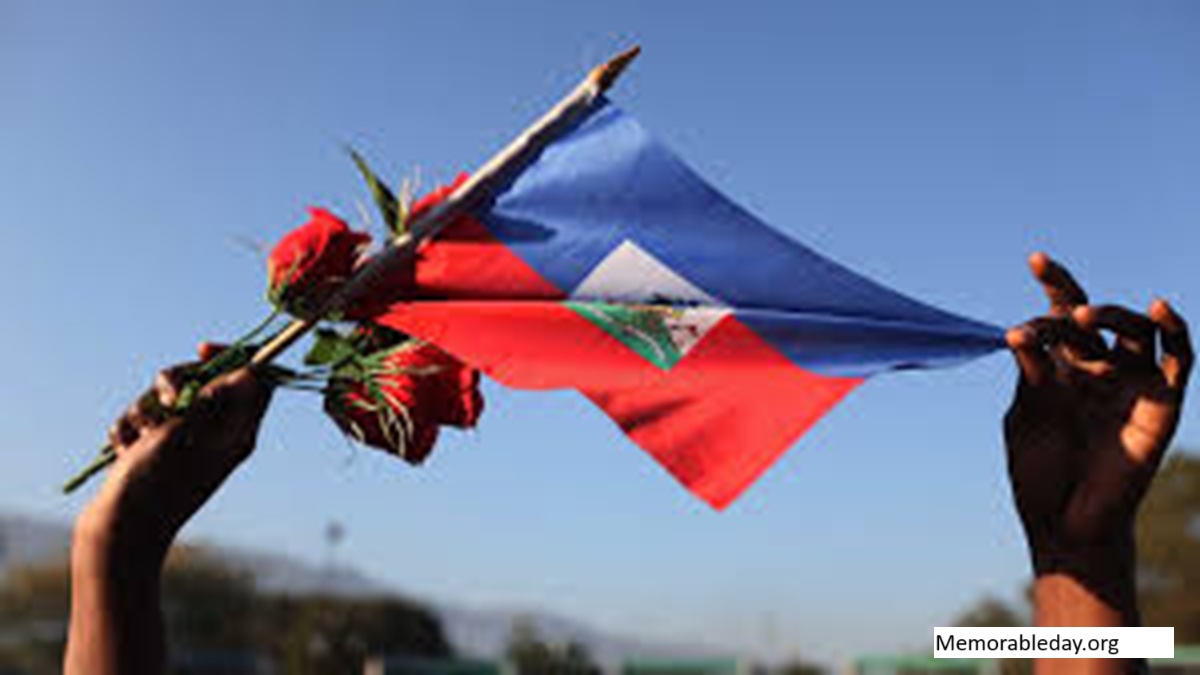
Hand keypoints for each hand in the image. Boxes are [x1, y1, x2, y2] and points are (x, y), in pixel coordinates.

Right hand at [77, 344, 274, 563]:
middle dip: (175, 381)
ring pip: (164, 394)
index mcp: (238, 432)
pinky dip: (129, 430)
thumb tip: (251, 371)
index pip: (254, 381)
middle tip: (168, 401)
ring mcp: (181, 438)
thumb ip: (218, 399)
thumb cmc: (162, 486)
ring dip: (145, 409)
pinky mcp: (151, 445)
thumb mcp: (194, 435)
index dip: (233, 357)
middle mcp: (214, 432)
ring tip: (141, 438)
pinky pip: (139, 416)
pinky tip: (127, 452)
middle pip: (203, 377)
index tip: (202, 349)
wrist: (121, 531)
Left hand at [1005, 253, 1191, 618]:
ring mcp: (1133, 383)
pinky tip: (1159, 308)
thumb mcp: (1027, 418)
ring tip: (1086, 314)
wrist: (1067, 522)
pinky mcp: (1165, 403)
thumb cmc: (1040, 473)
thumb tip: (1019, 333)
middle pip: (1095, 320)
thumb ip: (1030, 377)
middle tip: (1055, 314)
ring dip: (1114, 315)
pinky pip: (1180, 360)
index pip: (1060, 316)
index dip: (1054, 285)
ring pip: (1137, 331)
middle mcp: (1100, 369)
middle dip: (1073, 304)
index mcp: (1061, 367)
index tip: (1036, 258)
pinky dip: (1175, 331)